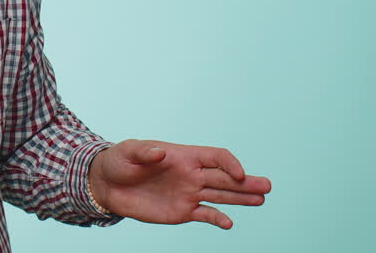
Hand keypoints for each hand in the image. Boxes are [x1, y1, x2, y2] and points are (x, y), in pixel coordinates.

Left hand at [88, 139, 270, 229]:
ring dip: (241, 198)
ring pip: (221, 195)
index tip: (239, 174)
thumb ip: (145, 151)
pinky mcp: (182, 211)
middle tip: (268, 186)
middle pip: (225, 177)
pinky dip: (217, 219)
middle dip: (246, 182)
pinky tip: (229, 223)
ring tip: (261, 199)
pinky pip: (205, 215)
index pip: (215, 157)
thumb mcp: (128, 151)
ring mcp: (189, 193)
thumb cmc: (118, 162)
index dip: (229, 163)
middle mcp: (191, 174)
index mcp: (183, 156)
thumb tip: (161, 152)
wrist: (107, 185)